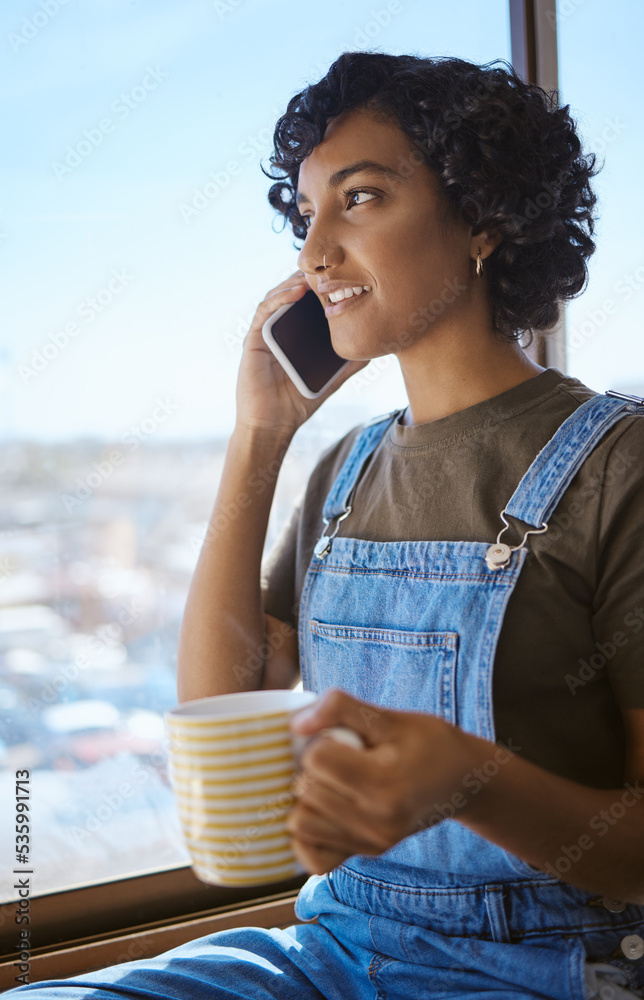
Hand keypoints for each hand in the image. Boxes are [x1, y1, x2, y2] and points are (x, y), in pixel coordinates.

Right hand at [235, 271, 368, 438]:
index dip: (322, 288)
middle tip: (330, 266)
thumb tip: (374, 352)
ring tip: (315, 274)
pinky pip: (264, 311)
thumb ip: (348, 365)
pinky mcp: (254, 339)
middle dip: (309, 278)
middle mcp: (279, 329)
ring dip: (295, 281)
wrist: (273, 423)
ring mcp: (265, 332)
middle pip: (292, 294)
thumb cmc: (298, 402)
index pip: (307, 304)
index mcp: (295, 335)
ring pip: (278, 296)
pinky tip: (296, 291)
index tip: (343, 277)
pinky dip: (279, 297)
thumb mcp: (330, 380)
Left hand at [286, 688, 477, 874]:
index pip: (317, 758)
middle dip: (311, 767)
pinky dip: (309, 833)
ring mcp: (373, 842)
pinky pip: (314, 858)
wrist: (463, 781)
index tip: (340, 736)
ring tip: (330, 782)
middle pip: (305, 790)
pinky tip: (324, 810)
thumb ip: (340, 708)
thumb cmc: (428, 742)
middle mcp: (378, 820)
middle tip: (336, 756)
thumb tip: (296, 725)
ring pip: (301, 824)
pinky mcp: (368, 853)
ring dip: (306, 798)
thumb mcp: (390, 716)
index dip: (320, 739)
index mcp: (386, 782)